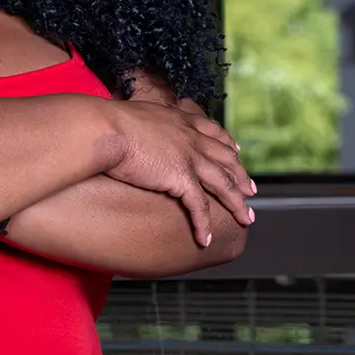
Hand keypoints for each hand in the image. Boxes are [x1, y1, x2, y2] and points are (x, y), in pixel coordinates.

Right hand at [104, 99, 255, 245]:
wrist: (103, 128)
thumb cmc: (106, 122)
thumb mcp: (132, 115)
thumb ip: (142, 123)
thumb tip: (129, 128)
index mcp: (178, 120)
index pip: (211, 131)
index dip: (226, 144)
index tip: (236, 151)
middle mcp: (190, 137)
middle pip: (225, 159)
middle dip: (240, 175)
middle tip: (251, 189)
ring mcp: (189, 157)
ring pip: (223, 184)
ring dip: (237, 204)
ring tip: (246, 219)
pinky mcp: (181, 178)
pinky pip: (200, 206)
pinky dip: (204, 225)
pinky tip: (206, 239)